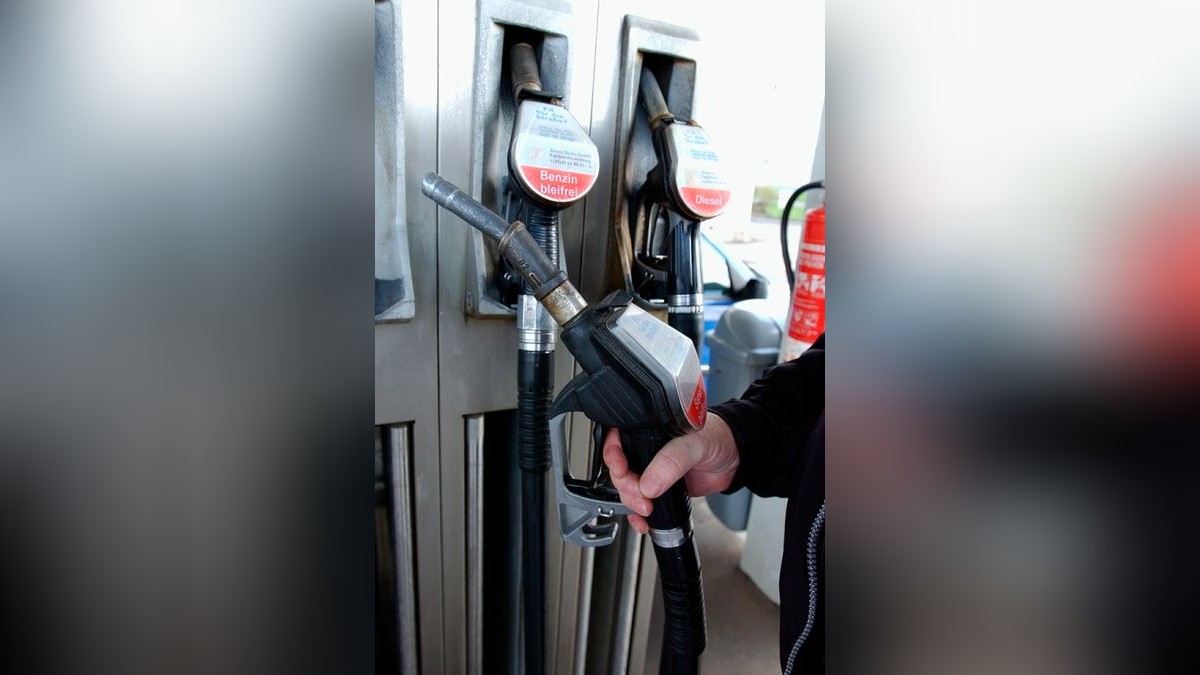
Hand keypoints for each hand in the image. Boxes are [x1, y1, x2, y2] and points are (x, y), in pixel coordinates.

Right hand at [601, 414, 739, 534]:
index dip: (613, 455)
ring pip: (627, 489)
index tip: (622, 470)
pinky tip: (643, 521)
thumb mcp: (694, 443)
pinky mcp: (660, 489)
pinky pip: (641, 503)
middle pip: (620, 470)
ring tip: (647, 509)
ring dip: (631, 503)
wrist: (736, 459)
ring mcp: (652, 471)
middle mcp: (646, 449)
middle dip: (626, 487)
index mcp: (648, 429)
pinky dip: (638, 516)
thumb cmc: (717, 437)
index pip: (617, 439)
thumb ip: (672, 461)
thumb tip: (649, 484)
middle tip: (642, 497)